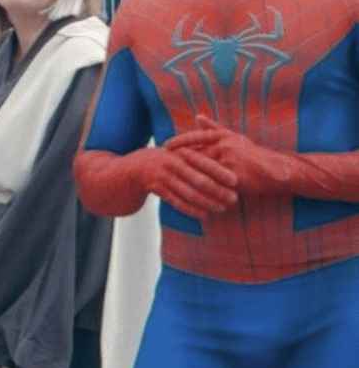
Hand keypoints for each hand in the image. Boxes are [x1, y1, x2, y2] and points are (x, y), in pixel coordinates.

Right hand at [121, 143, 237, 215]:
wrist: (132, 168)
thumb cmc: (164, 161)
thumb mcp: (176, 152)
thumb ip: (197, 154)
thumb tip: (226, 158)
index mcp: (180, 152)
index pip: (204, 162)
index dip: (220, 172)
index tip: (235, 181)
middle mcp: (171, 164)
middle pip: (199, 180)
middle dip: (218, 191)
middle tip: (234, 198)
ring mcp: (162, 177)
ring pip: (189, 193)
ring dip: (207, 202)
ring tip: (222, 208)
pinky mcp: (155, 189)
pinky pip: (176, 201)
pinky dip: (191, 209)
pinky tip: (204, 215)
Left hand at [167, 115, 302, 199]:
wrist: (275, 171)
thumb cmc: (252, 154)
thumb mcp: (234, 137)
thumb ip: (213, 128)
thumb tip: (197, 116)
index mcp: (224, 136)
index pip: (195, 137)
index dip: (179, 141)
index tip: (165, 146)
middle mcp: (226, 146)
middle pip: (195, 153)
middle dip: (178, 159)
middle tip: (163, 162)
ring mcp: (230, 162)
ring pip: (202, 169)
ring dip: (186, 173)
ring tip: (171, 176)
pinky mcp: (234, 177)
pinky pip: (213, 182)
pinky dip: (201, 186)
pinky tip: (188, 189)